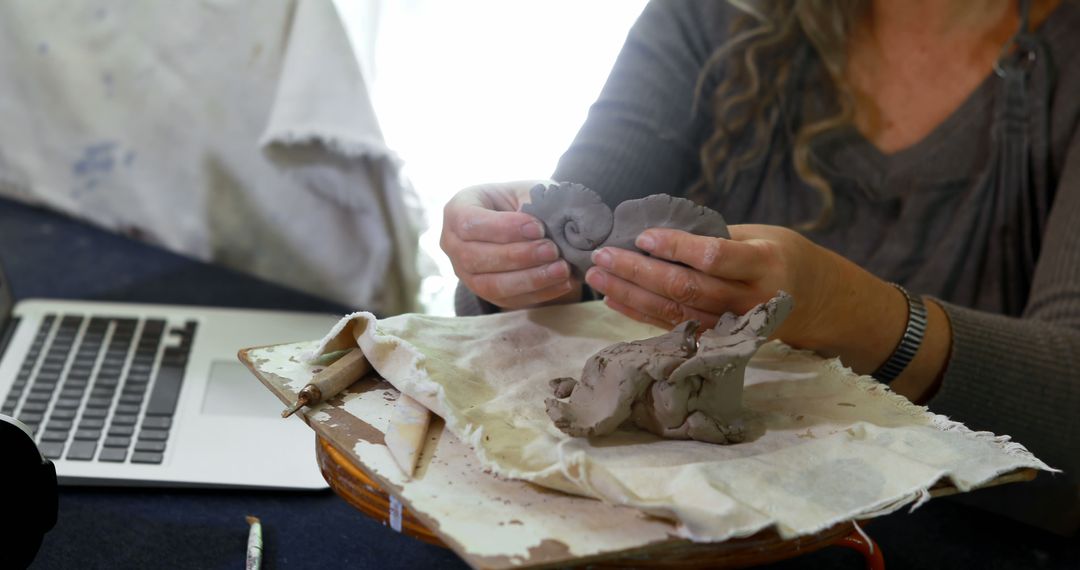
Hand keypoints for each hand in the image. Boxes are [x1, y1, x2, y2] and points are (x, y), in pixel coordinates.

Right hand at [441, 181, 578, 309]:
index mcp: (457, 209)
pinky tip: (562, 283)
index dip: (503, 228)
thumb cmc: (526, 201)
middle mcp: (452, 244)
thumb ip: (534, 203)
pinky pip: (508, 300)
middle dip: (518, 256)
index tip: (538, 228)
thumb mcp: (529, 191)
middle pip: (475, 257)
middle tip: (553, 250)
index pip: (469, 222)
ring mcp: (465, 272)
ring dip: (529, 279)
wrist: (529, 224)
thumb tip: (544, 228)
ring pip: (490, 285)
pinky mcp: (485, 293)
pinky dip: (538, 293)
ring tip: (562, 269)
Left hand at [584, 224, 895, 357]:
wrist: (815, 302)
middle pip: (686, 289)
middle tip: (602, 255)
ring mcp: (734, 325)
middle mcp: (750, 300)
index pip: (714, 257)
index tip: (643, 235)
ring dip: (630, 294)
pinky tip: (614, 298)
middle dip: (638, 272)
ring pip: (674, 312)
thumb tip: (657, 228)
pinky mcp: (720, 340)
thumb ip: (715, 235)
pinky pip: (673, 326)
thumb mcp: (760, 235)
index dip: (676, 248)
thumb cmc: (780, 255)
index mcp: (764, 264)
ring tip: (597, 276)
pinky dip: (640, 312)